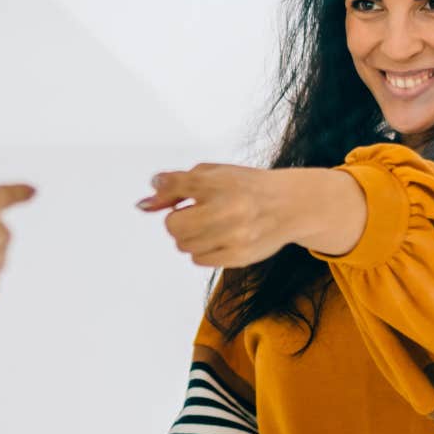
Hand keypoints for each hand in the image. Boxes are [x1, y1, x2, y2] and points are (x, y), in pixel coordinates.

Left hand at [136, 164, 294, 267]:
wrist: (289, 205)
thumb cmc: (246, 187)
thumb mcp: (212, 174)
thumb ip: (176, 185)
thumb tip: (144, 204)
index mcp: (220, 184)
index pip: (176, 188)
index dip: (167, 197)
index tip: (170, 201)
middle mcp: (229, 210)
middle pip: (174, 226)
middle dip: (177, 221)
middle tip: (193, 215)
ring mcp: (235, 237)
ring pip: (184, 246)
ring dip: (189, 237)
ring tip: (210, 226)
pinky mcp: (240, 257)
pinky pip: (199, 259)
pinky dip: (201, 250)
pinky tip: (218, 238)